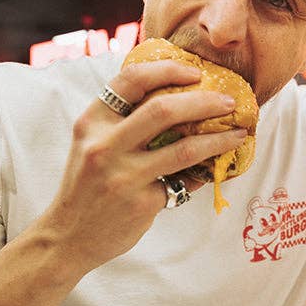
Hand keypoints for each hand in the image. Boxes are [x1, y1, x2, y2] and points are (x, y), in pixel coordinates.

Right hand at [40, 59, 246, 270]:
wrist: (68, 236)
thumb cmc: (87, 184)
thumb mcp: (91, 143)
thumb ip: (121, 121)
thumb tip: (176, 96)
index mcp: (92, 122)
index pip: (131, 80)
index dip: (168, 70)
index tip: (196, 72)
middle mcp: (105, 145)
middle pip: (164, 110)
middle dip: (205, 101)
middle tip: (228, 102)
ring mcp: (124, 176)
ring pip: (184, 149)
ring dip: (218, 139)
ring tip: (237, 134)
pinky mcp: (142, 203)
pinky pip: (184, 182)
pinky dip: (204, 173)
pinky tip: (216, 167)